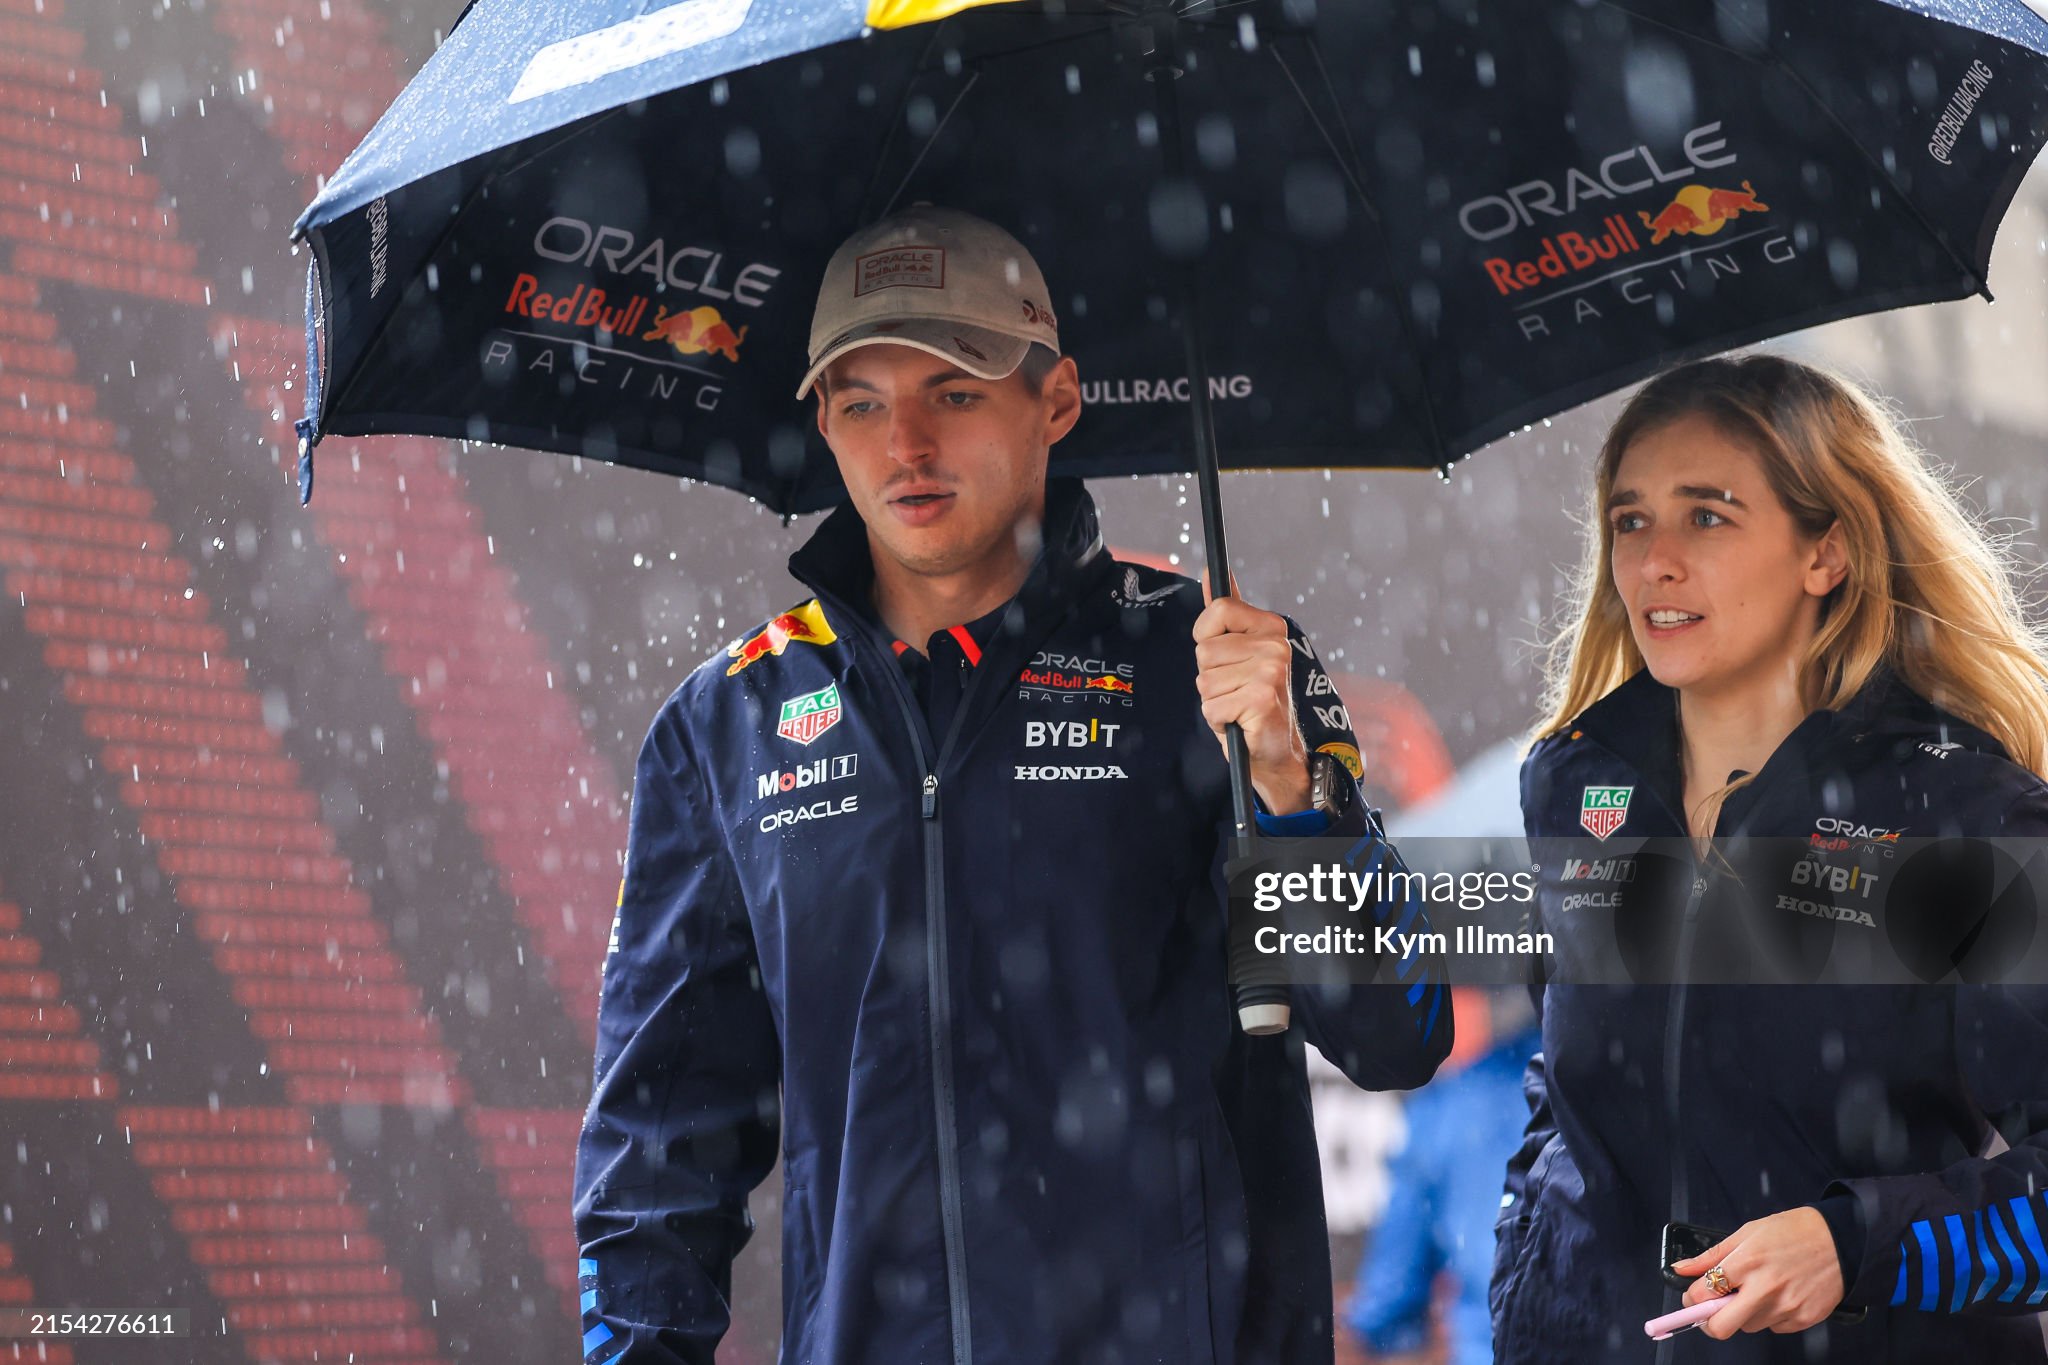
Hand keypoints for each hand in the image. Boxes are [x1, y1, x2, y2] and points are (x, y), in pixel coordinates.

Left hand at [1193, 570, 1310, 814]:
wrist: (1274, 750)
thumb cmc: (1251, 698)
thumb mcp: (1238, 652)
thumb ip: (1226, 613)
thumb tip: (1211, 573)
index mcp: (1271, 627)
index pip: (1218, 609)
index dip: (1207, 637)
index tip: (1223, 656)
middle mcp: (1275, 646)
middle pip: (1205, 650)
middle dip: (1210, 676)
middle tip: (1235, 689)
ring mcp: (1270, 672)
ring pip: (1205, 680)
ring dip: (1214, 699)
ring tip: (1238, 705)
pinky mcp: (1261, 699)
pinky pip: (1211, 706)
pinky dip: (1218, 719)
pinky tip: (1239, 721)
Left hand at [1674, 1208, 1845, 1336]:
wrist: (1841, 1241)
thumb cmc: (1793, 1232)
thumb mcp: (1746, 1232)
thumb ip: (1710, 1255)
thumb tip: (1681, 1269)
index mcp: (1746, 1262)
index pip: (1702, 1295)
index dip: (1691, 1299)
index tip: (1693, 1298)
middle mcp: (1765, 1288)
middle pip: (1721, 1327)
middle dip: (1710, 1321)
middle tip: (1714, 1307)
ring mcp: (1786, 1307)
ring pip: (1748, 1326)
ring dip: (1745, 1313)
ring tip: (1759, 1288)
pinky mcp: (1804, 1319)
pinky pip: (1774, 1327)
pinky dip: (1770, 1315)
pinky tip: (1780, 1294)